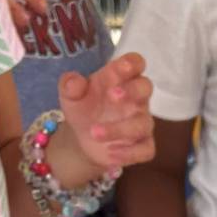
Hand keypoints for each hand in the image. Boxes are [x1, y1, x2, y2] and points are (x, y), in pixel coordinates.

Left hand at [55, 50, 154, 181]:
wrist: (83, 139)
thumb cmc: (84, 109)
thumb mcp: (70, 96)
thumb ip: (70, 86)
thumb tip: (74, 81)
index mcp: (120, 79)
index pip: (135, 64)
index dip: (132, 63)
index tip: (123, 67)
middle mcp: (135, 99)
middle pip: (146, 87)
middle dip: (133, 90)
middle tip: (112, 96)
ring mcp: (141, 122)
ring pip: (142, 123)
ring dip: (120, 129)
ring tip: (94, 133)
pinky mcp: (143, 145)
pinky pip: (146, 149)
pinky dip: (129, 153)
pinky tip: (110, 153)